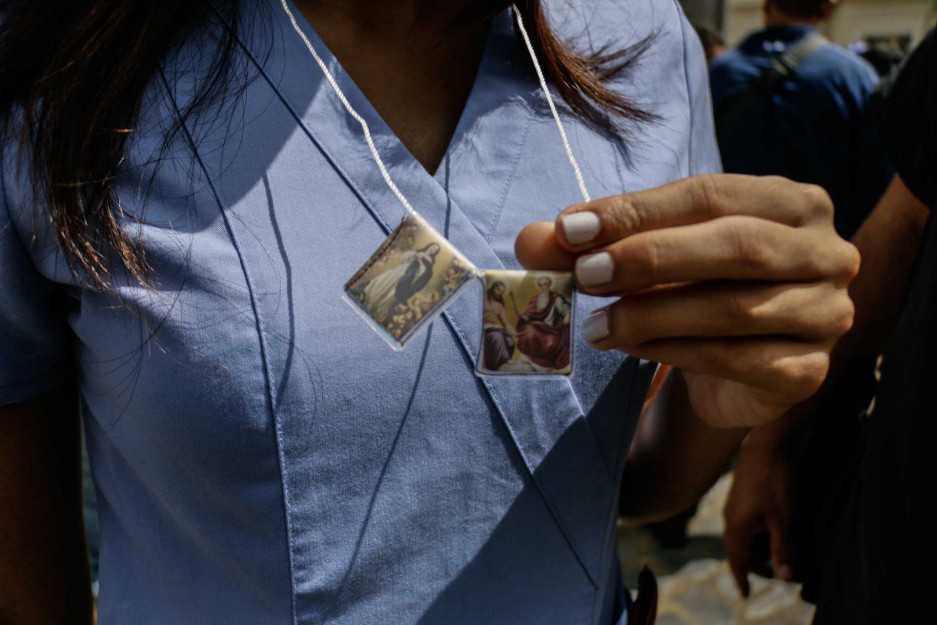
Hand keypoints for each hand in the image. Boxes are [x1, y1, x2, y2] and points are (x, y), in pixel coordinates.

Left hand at [515, 175, 858, 427]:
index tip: (570, 229)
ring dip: (652, 314)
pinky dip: (672, 352)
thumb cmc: (694, 288)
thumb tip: (531, 241)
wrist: (735, 364)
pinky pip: (735, 358)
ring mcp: (825, 314)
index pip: (710, 194)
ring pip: (734, 308)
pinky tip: (628, 348)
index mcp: (793, 202)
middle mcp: (825, 252)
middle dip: (650, 258)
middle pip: (736, 246)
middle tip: (584, 276)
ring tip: (594, 325)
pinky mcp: (806, 372)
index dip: (636, 211)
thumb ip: (592, 243)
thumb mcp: (646, 254)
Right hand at [723, 421, 795, 596]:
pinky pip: (742, 524)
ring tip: (771, 555)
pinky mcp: (740, 495)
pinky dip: (753, 535)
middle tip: (770, 575)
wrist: (767, 445)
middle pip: (737, 550)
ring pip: (740, 536)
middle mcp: (730, 518)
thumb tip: (784, 578)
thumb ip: (783, 548)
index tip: (746, 594)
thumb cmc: (775, 482)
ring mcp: (733, 505)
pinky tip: (767, 530)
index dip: (742, 578)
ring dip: (753, 549)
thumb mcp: (783, 519)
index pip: (737, 561)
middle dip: (752, 565)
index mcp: (736, 527)